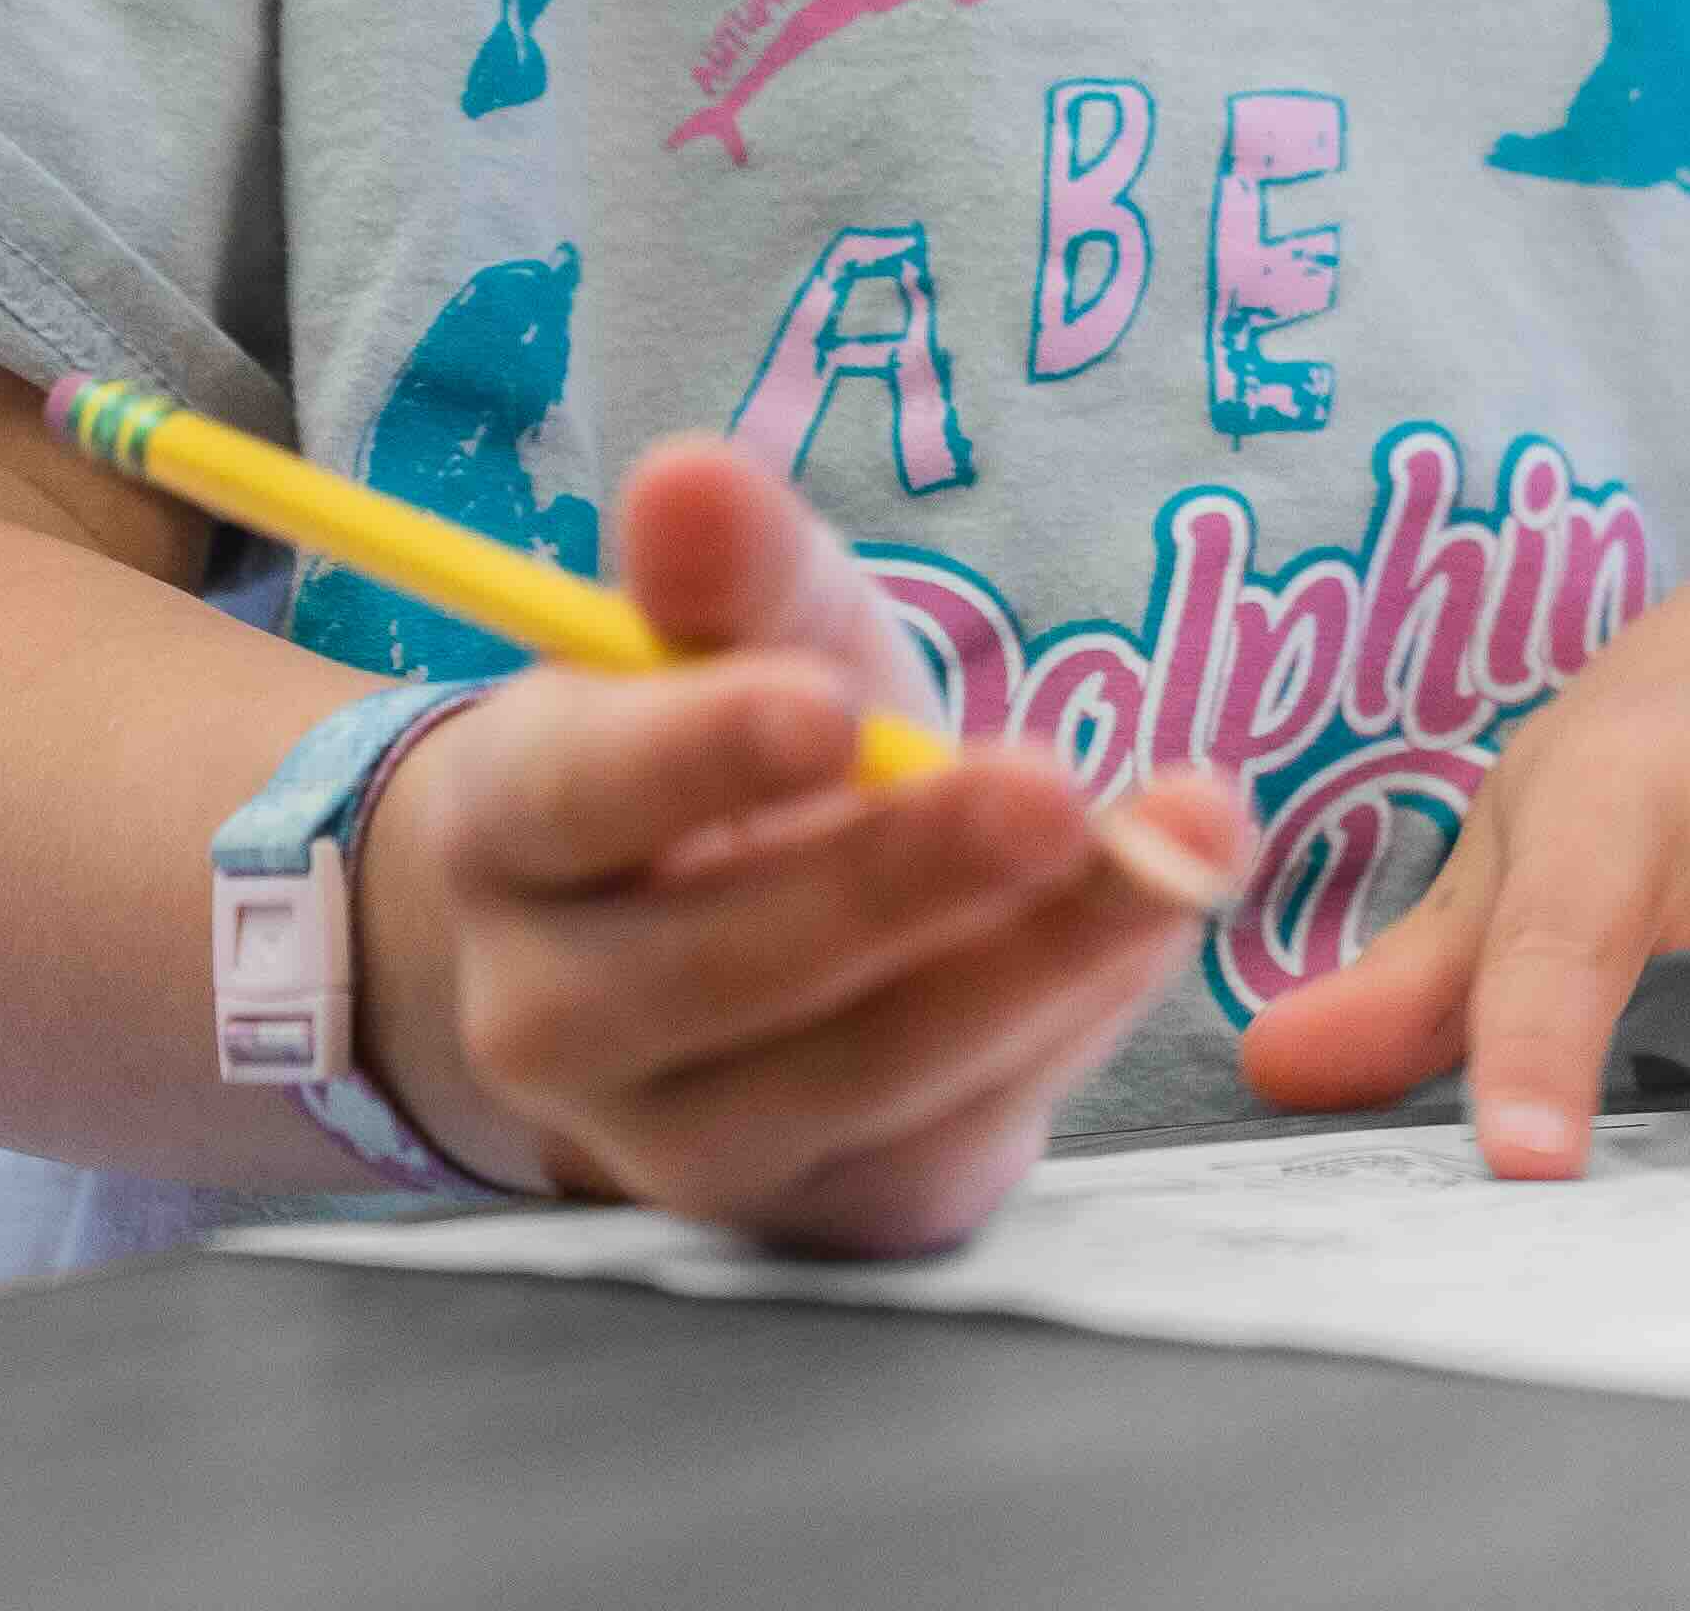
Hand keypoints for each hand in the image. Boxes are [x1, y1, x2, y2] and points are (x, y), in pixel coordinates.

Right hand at [352, 436, 1242, 1254]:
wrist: (708, 945)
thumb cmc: (730, 753)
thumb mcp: (740, 634)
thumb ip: (733, 569)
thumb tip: (692, 475)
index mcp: (506, 835)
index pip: (577, 797)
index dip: (699, 754)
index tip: (827, 701)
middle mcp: (554, 1018)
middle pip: (720, 968)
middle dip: (903, 876)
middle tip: (1052, 787)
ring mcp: (679, 1146)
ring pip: (853, 1076)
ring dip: (1036, 962)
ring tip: (1183, 845)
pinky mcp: (820, 1213)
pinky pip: (944, 1143)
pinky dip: (1066, 1030)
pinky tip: (1157, 920)